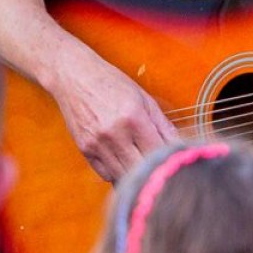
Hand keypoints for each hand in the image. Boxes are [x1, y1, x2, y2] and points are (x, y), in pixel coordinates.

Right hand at [50, 51, 178, 182]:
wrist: (73, 77)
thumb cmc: (110, 83)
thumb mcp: (143, 98)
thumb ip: (162, 124)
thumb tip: (179, 146)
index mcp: (133, 117)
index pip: (157, 152)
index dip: (168, 160)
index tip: (174, 163)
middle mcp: (114, 132)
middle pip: (140, 168)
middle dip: (152, 172)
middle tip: (160, 170)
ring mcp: (97, 143)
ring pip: (122, 176)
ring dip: (134, 175)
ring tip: (142, 167)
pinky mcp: (84, 149)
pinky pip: (105, 174)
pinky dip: (117, 173)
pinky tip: (123, 162)